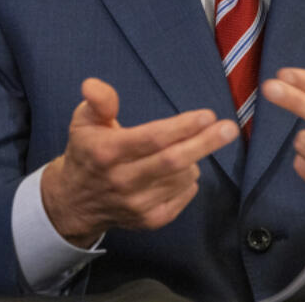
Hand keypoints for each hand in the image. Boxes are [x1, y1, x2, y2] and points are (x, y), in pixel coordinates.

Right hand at [41, 78, 238, 246]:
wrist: (75, 202)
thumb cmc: (87, 152)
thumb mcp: (83, 121)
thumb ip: (97, 102)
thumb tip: (93, 85)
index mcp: (106, 152)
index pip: (151, 139)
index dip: (182, 127)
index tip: (207, 115)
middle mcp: (122, 181)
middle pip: (172, 162)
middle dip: (205, 143)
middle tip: (229, 128)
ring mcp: (137, 204)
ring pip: (182, 177)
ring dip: (193, 158)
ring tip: (187, 147)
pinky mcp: (150, 220)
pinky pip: (184, 194)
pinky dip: (190, 179)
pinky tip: (181, 169)